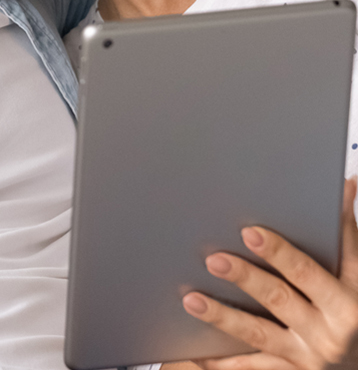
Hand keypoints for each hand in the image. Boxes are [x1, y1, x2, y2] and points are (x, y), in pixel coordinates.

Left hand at [180, 179, 357, 369]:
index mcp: (345, 300)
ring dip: (223, 316)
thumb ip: (349, 232)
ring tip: (192, 300)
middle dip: (245, 278)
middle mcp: (327, 331)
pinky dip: (223, 364)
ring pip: (258, 333)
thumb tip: (349, 184)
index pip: (307, 271)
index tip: (249, 232)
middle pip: (278, 298)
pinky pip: (254, 368)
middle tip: (214, 259)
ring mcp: (307, 355)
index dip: (279, 252)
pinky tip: (195, 356)